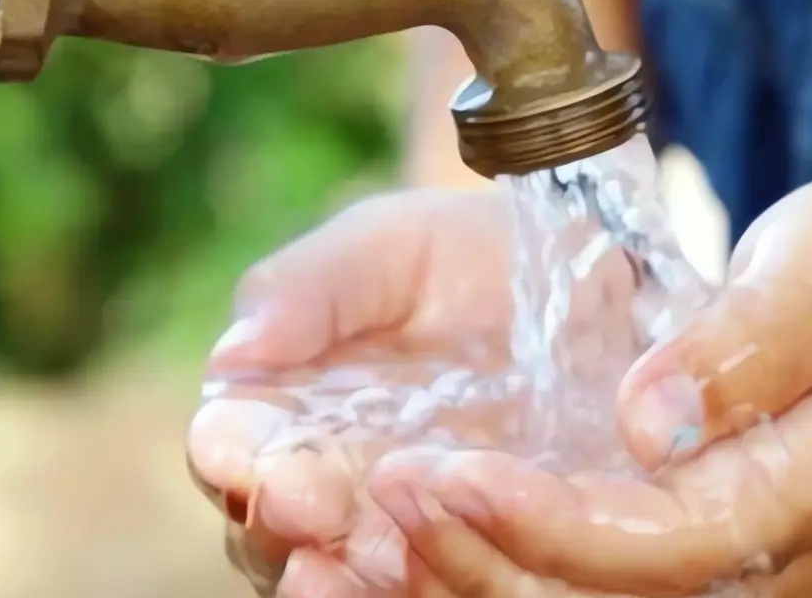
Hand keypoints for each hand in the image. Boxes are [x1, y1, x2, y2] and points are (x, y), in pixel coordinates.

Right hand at [186, 186, 643, 597]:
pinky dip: (435, 586)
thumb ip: (310, 288)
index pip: (230, 446)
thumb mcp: (390, 247)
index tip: (265, 461)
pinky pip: (441, 586)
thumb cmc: (458, 258)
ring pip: (347, 577)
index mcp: (278, 409)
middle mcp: (320, 484)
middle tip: (314, 509)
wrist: (580, 283)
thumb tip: (235, 352)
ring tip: (367, 562)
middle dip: (284, 525)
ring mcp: (396, 529)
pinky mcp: (474, 552)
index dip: (236, 457)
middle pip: (272, 529)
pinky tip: (445, 575)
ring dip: (350, 579)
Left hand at [366, 168, 811, 597]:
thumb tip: (648, 418)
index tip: (452, 470)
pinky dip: (491, 573)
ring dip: (473, 583)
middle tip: (384, 491)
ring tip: (373, 519)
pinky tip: (410, 535)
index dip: (558, 525)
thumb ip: (756, 336)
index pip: (681, 539)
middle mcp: (785, 564)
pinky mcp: (691, 576)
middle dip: (486, 564)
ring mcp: (740, 584)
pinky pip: (582, 597)